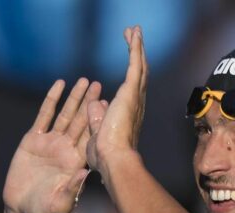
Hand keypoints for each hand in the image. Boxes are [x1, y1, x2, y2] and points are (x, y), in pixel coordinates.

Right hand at [3, 78, 101, 212]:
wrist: (22, 210)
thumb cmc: (44, 211)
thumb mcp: (60, 203)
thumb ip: (72, 189)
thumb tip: (85, 174)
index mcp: (76, 162)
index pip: (90, 138)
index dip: (99, 121)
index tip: (110, 105)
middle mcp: (65, 149)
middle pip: (80, 121)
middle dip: (90, 103)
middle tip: (100, 84)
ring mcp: (49, 143)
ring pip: (64, 115)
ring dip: (74, 98)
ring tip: (84, 81)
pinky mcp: (32, 140)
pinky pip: (43, 116)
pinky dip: (51, 100)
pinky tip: (59, 85)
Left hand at [86, 26, 148, 175]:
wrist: (114, 160)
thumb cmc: (105, 157)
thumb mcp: (95, 134)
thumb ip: (96, 117)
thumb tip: (95, 103)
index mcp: (127, 115)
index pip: (131, 90)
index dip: (131, 75)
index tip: (128, 64)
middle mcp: (136, 105)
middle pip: (139, 74)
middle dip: (137, 55)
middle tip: (134, 38)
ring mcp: (135, 97)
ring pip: (139, 67)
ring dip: (137, 47)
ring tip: (134, 31)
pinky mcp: (131, 91)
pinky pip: (135, 65)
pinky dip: (135, 48)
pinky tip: (134, 34)